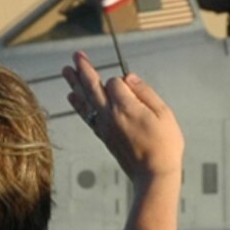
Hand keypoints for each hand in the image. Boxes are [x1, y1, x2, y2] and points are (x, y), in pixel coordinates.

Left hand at [62, 50, 183, 183]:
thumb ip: (145, 92)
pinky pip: (86, 115)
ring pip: (85, 99)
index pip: (115, 82)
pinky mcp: (103, 136)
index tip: (133, 89)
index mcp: (126, 107)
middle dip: (84, 69)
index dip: (123, 82)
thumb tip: (128, 77)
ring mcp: (104, 126)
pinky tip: (71, 95)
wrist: (153, 174)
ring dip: (74, 83)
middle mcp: (110, 115)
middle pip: (92, 86)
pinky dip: (78, 104)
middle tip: (76, 54)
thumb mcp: (163, 114)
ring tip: (66, 70)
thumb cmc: (164, 145)